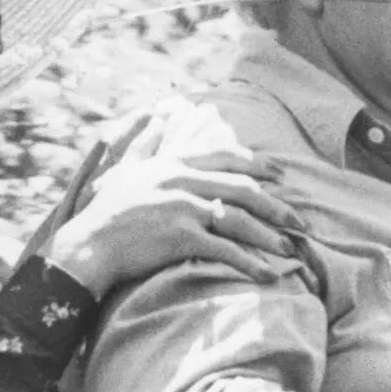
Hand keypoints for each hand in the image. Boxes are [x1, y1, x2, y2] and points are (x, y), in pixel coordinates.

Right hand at [44, 147, 304, 297]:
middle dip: (277, 207)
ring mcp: (183, 208)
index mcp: (175, 164)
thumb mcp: (126, 168)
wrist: (90, 245)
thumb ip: (146, 141)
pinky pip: (225, 250)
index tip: (281, 173)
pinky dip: (249, 264)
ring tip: (290, 251)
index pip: (227, 156)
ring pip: (239, 219)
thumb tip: (158, 114)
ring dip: (270, 236)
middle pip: (243, 190)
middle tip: (300, 223)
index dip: (258, 164)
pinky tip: (268, 276)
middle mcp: (183, 181)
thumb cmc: (107, 210)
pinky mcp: (181, 237)